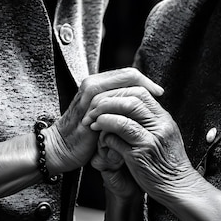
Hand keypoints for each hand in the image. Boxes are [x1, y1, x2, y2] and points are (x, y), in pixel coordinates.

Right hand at [44, 68, 163, 174]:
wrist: (60, 147)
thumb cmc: (84, 133)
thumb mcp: (102, 114)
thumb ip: (116, 102)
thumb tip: (140, 99)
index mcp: (97, 82)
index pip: (128, 73)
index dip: (146, 81)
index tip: (158, 91)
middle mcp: (92, 84)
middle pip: (127, 74)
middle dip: (146, 84)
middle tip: (159, 94)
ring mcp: (89, 95)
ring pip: (121, 85)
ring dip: (139, 94)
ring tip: (153, 104)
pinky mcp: (88, 108)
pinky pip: (112, 101)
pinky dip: (126, 105)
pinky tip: (138, 113)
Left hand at [84, 85, 194, 202]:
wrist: (178, 186)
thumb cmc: (169, 161)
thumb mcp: (165, 134)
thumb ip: (150, 119)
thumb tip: (131, 104)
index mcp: (163, 118)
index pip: (141, 92)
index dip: (121, 92)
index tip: (107, 97)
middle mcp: (159, 126)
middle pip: (130, 101)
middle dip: (108, 102)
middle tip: (95, 108)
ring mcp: (150, 140)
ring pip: (123, 119)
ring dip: (104, 118)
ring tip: (94, 122)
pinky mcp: (140, 156)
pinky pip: (117, 141)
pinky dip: (106, 137)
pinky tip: (102, 139)